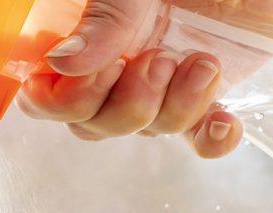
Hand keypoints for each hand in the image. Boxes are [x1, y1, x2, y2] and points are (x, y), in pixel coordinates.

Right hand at [19, 0, 272, 156]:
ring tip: (203, 62)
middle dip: (125, 104)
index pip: (47, 92)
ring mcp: (162, 80)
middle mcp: (117, 60)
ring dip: (175, 107)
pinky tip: (226, 121)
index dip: (59, 101)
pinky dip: (212, 139)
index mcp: (87, 32)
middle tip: (157, 60)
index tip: (96, 76)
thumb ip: (106, 14)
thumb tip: (63, 62)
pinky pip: (200, 138)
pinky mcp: (207, 91)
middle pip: (93, 124)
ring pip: (148, 129)